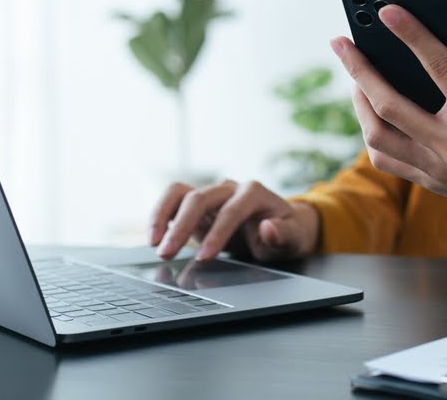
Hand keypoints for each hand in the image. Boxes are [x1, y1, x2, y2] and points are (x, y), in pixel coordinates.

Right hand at [148, 179, 320, 261]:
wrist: (280, 226)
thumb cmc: (286, 232)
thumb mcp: (293, 238)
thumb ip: (284, 234)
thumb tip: (268, 228)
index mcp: (254, 193)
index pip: (231, 210)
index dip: (217, 233)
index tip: (204, 257)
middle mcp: (230, 188)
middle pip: (200, 198)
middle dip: (182, 226)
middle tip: (167, 254)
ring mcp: (211, 194)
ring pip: (180, 192)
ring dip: (162, 215)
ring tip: (154, 243)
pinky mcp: (197, 204)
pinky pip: (173, 200)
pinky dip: (160, 215)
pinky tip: (154, 237)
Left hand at [331, 4, 446, 258]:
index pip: (438, 68)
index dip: (411, 35)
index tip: (389, 11)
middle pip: (388, 104)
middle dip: (359, 69)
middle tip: (341, 42)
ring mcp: (438, 170)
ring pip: (378, 137)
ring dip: (359, 104)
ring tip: (356, 77)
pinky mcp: (433, 184)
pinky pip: (387, 161)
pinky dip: (372, 134)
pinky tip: (374, 112)